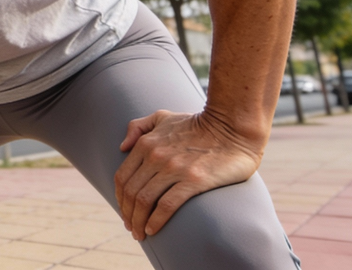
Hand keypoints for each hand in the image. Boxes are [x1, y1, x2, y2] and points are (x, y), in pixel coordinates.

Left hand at [114, 109, 262, 239]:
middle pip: (131, 192)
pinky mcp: (194, 180)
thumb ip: (139, 127)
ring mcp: (174, 168)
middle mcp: (156, 155)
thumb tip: (122, 147)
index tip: (125, 212)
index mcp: (146, 143)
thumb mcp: (163, 117)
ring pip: (145, 201)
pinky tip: (153, 230)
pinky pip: (167, 205)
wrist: (232, 127)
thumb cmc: (198, 125)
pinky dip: (156, 220)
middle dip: (128, 215)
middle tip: (133, 229)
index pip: (122, 177)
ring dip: (139, 222)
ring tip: (141, 234)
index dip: (119, 199)